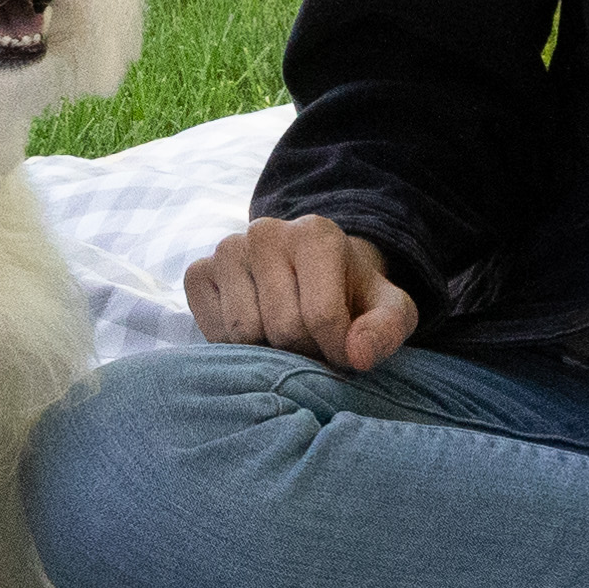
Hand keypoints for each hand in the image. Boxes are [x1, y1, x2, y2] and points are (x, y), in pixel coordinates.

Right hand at [185, 213, 416, 368]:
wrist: (314, 280)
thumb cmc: (352, 299)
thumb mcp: (390, 310)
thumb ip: (386, 330)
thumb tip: (357, 355)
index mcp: (315, 233)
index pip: (321, 315)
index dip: (335, 350)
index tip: (345, 352)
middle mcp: (265, 232)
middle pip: (282, 328)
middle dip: (303, 351)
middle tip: (313, 344)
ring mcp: (226, 249)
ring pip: (243, 334)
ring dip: (268, 352)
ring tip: (286, 336)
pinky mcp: (198, 273)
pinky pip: (212, 332)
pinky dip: (234, 347)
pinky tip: (256, 330)